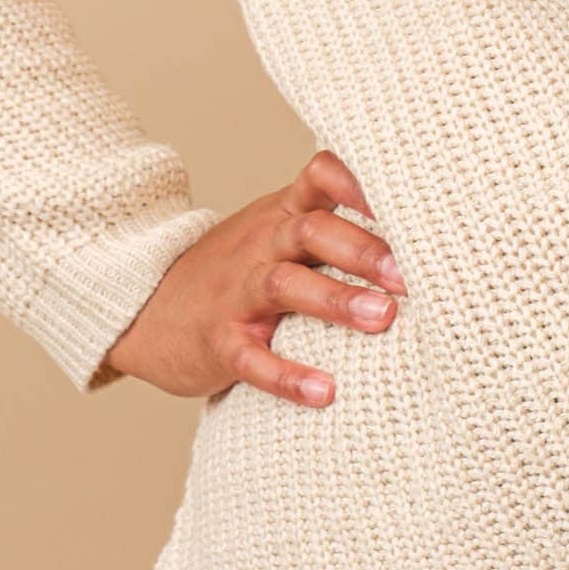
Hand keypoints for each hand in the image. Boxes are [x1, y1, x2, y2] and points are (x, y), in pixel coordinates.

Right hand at [100, 148, 406, 409]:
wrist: (144, 309)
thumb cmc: (234, 272)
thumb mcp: (276, 234)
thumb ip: (333, 227)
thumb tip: (424, 236)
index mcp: (282, 215)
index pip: (321, 176)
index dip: (361, 181)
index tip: (412, 200)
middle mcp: (261, 246)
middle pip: (310, 230)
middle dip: (363, 249)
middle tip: (410, 276)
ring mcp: (236, 293)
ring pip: (284, 285)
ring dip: (336, 301)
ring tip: (383, 319)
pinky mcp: (217, 342)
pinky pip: (251, 358)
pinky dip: (287, 376)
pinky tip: (324, 393)